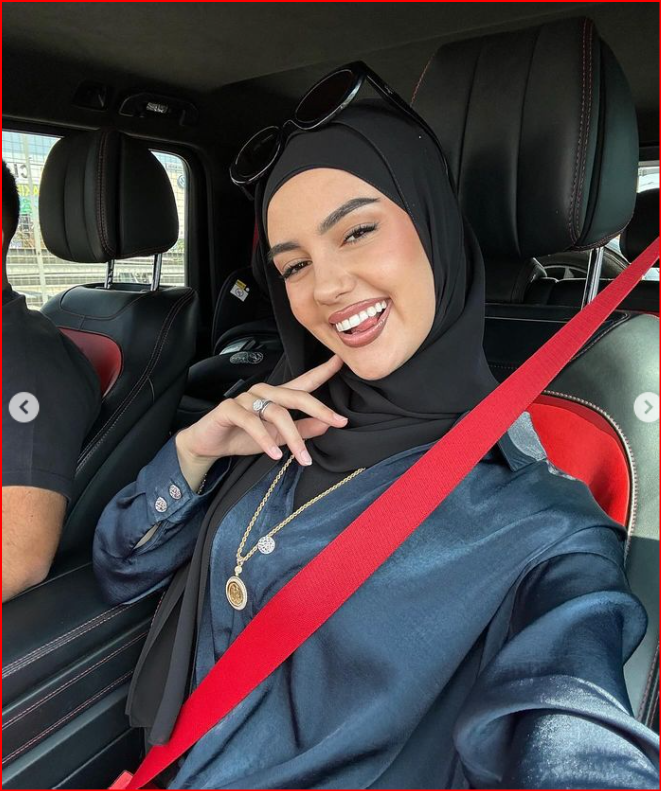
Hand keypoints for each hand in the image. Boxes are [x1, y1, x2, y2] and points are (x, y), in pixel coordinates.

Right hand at [175, 354, 347, 486]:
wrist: (208, 445)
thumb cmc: (243, 437)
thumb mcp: (278, 438)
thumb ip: (302, 431)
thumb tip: (328, 426)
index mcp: (277, 397)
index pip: (304, 382)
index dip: (323, 371)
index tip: (341, 361)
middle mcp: (264, 393)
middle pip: (296, 396)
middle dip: (318, 409)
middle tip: (337, 422)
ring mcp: (246, 399)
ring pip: (276, 412)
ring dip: (292, 437)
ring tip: (302, 457)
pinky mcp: (229, 409)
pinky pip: (251, 422)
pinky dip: (265, 439)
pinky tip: (275, 454)